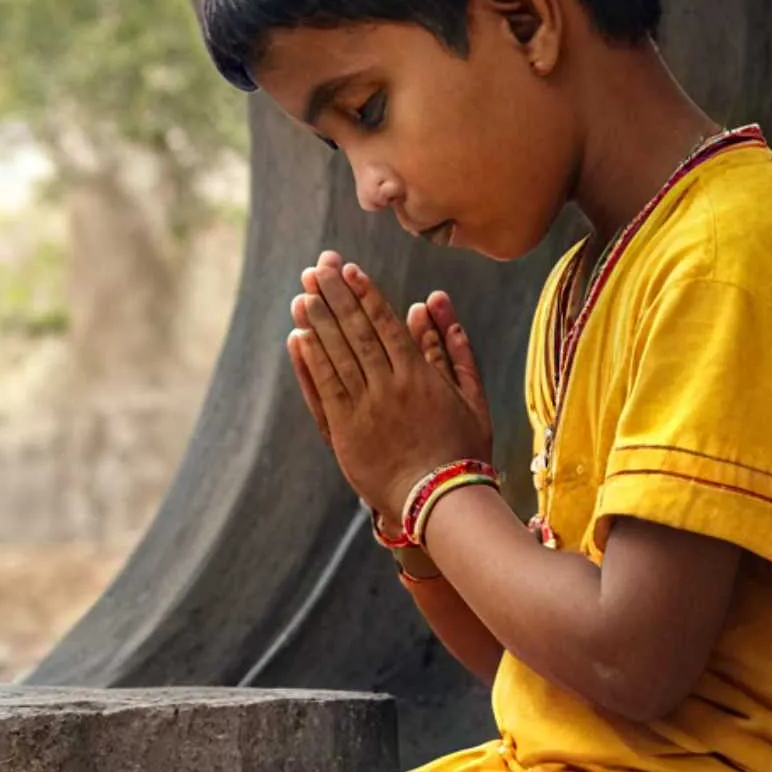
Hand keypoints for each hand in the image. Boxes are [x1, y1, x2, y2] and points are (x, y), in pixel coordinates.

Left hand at [288, 252, 491, 520]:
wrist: (441, 503)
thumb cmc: (463, 451)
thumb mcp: (472, 398)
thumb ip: (454, 348)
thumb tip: (432, 304)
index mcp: (419, 375)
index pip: (385, 324)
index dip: (364, 294)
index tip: (348, 269)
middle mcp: (388, 386)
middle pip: (356, 332)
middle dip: (334, 296)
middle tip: (316, 268)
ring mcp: (364, 409)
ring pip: (336, 355)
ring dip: (317, 322)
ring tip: (302, 294)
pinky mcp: (345, 432)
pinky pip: (323, 389)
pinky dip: (310, 362)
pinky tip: (299, 337)